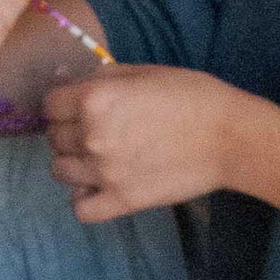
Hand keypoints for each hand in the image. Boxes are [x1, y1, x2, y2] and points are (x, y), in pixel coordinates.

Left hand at [44, 64, 247, 221]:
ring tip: (97, 156)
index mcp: (94, 99)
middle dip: (68, 129)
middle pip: (53, 137)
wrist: (229, 137)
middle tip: (95, 127)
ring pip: (59, 171)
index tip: (77, 104)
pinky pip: (80, 208)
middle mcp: (91, 136)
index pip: (50, 104)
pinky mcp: (122, 201)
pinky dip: (84, 198)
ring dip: (73, 161)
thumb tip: (67, 77)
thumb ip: (100, 76)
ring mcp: (104, 172)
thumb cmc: (189, 95)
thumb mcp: (142, 71)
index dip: (62, 102)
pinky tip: (99, 185)